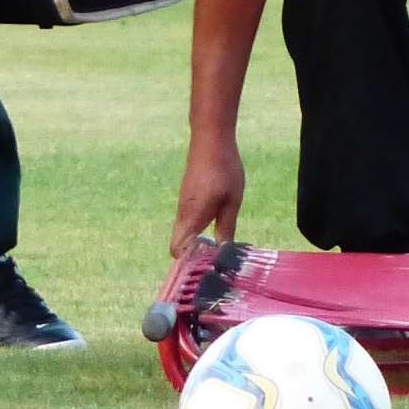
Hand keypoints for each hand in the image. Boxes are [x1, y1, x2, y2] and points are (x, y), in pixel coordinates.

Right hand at [171, 134, 245, 258]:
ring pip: (184, 233)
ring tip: (219, 248)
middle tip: (216, 263)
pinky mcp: (187, 197)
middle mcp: (182, 214)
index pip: (177, 251)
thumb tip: (225, 253)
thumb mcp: (231, 203)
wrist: (210, 139)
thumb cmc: (223, 170)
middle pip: (179, 245)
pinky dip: (197, 229)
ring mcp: (183, 204)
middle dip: (194, 257)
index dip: (188, 265)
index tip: (206, 270)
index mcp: (191, 218)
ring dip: (197, 242)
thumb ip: (226, 229)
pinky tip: (216, 226)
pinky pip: (188, 221)